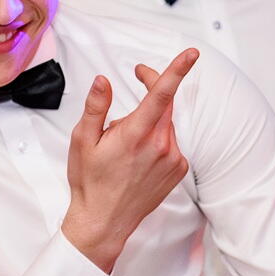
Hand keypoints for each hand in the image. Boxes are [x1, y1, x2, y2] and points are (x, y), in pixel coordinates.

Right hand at [61, 50, 200, 272]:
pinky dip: (157, 138)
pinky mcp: (178, 169)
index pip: (161, 95)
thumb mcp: (82, 141)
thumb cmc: (90, 182)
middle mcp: (160, 146)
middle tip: (139, 75)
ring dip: (150, 119)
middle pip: (164, 103)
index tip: (192, 54)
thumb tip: (104, 80)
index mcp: (136, 136)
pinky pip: (171, 141)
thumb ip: (96, 107)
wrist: (104, 222)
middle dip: (154, 85)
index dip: (177, 70)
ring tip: (125, 139)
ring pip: (166, 123)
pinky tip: (138, 155)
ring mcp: (173, 159)